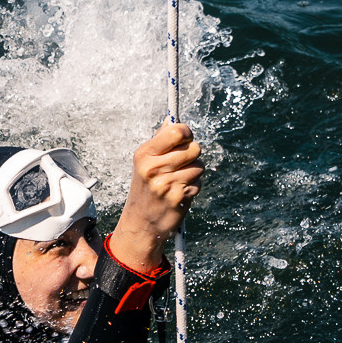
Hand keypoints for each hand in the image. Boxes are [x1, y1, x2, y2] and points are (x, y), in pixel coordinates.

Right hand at [110, 121, 206, 270]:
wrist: (141, 223)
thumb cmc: (146, 188)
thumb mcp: (145, 163)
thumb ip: (160, 141)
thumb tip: (172, 119)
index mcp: (144, 154)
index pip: (176, 131)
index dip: (186, 133)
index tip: (185, 138)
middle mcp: (153, 168)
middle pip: (193, 148)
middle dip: (192, 155)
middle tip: (182, 163)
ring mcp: (166, 183)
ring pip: (199, 166)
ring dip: (194, 173)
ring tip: (179, 180)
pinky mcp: (178, 197)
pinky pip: (198, 182)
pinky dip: (193, 187)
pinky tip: (180, 192)